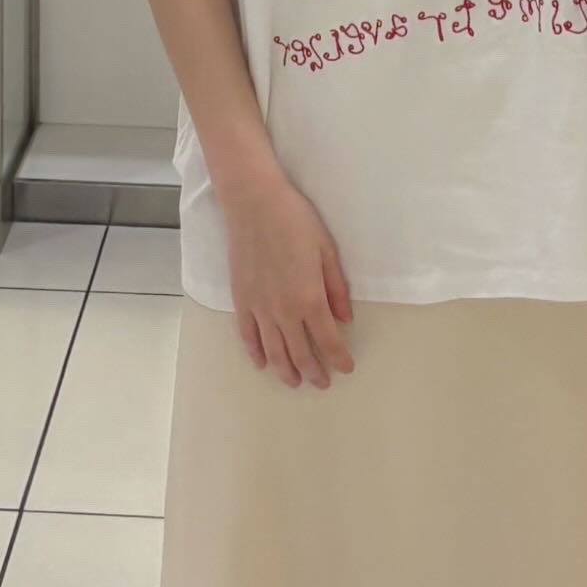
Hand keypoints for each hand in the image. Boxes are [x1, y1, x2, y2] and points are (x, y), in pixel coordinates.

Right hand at [221, 167, 355, 389]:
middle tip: (322, 383)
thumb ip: (336, 289)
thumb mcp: (327, 252)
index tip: (346, 368)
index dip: (338, 358)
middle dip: (314, 372)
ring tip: (295, 382)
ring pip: (273, 351)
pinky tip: (262, 363)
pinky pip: (247, 335)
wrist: (253, 204)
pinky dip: (255, 352)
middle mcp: (283, 310)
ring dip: (285, 370)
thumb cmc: (295, 221)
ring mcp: (259, 308)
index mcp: (309, 298)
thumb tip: (345, 319)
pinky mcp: (240, 300)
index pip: (328, 340)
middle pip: (300, 353)